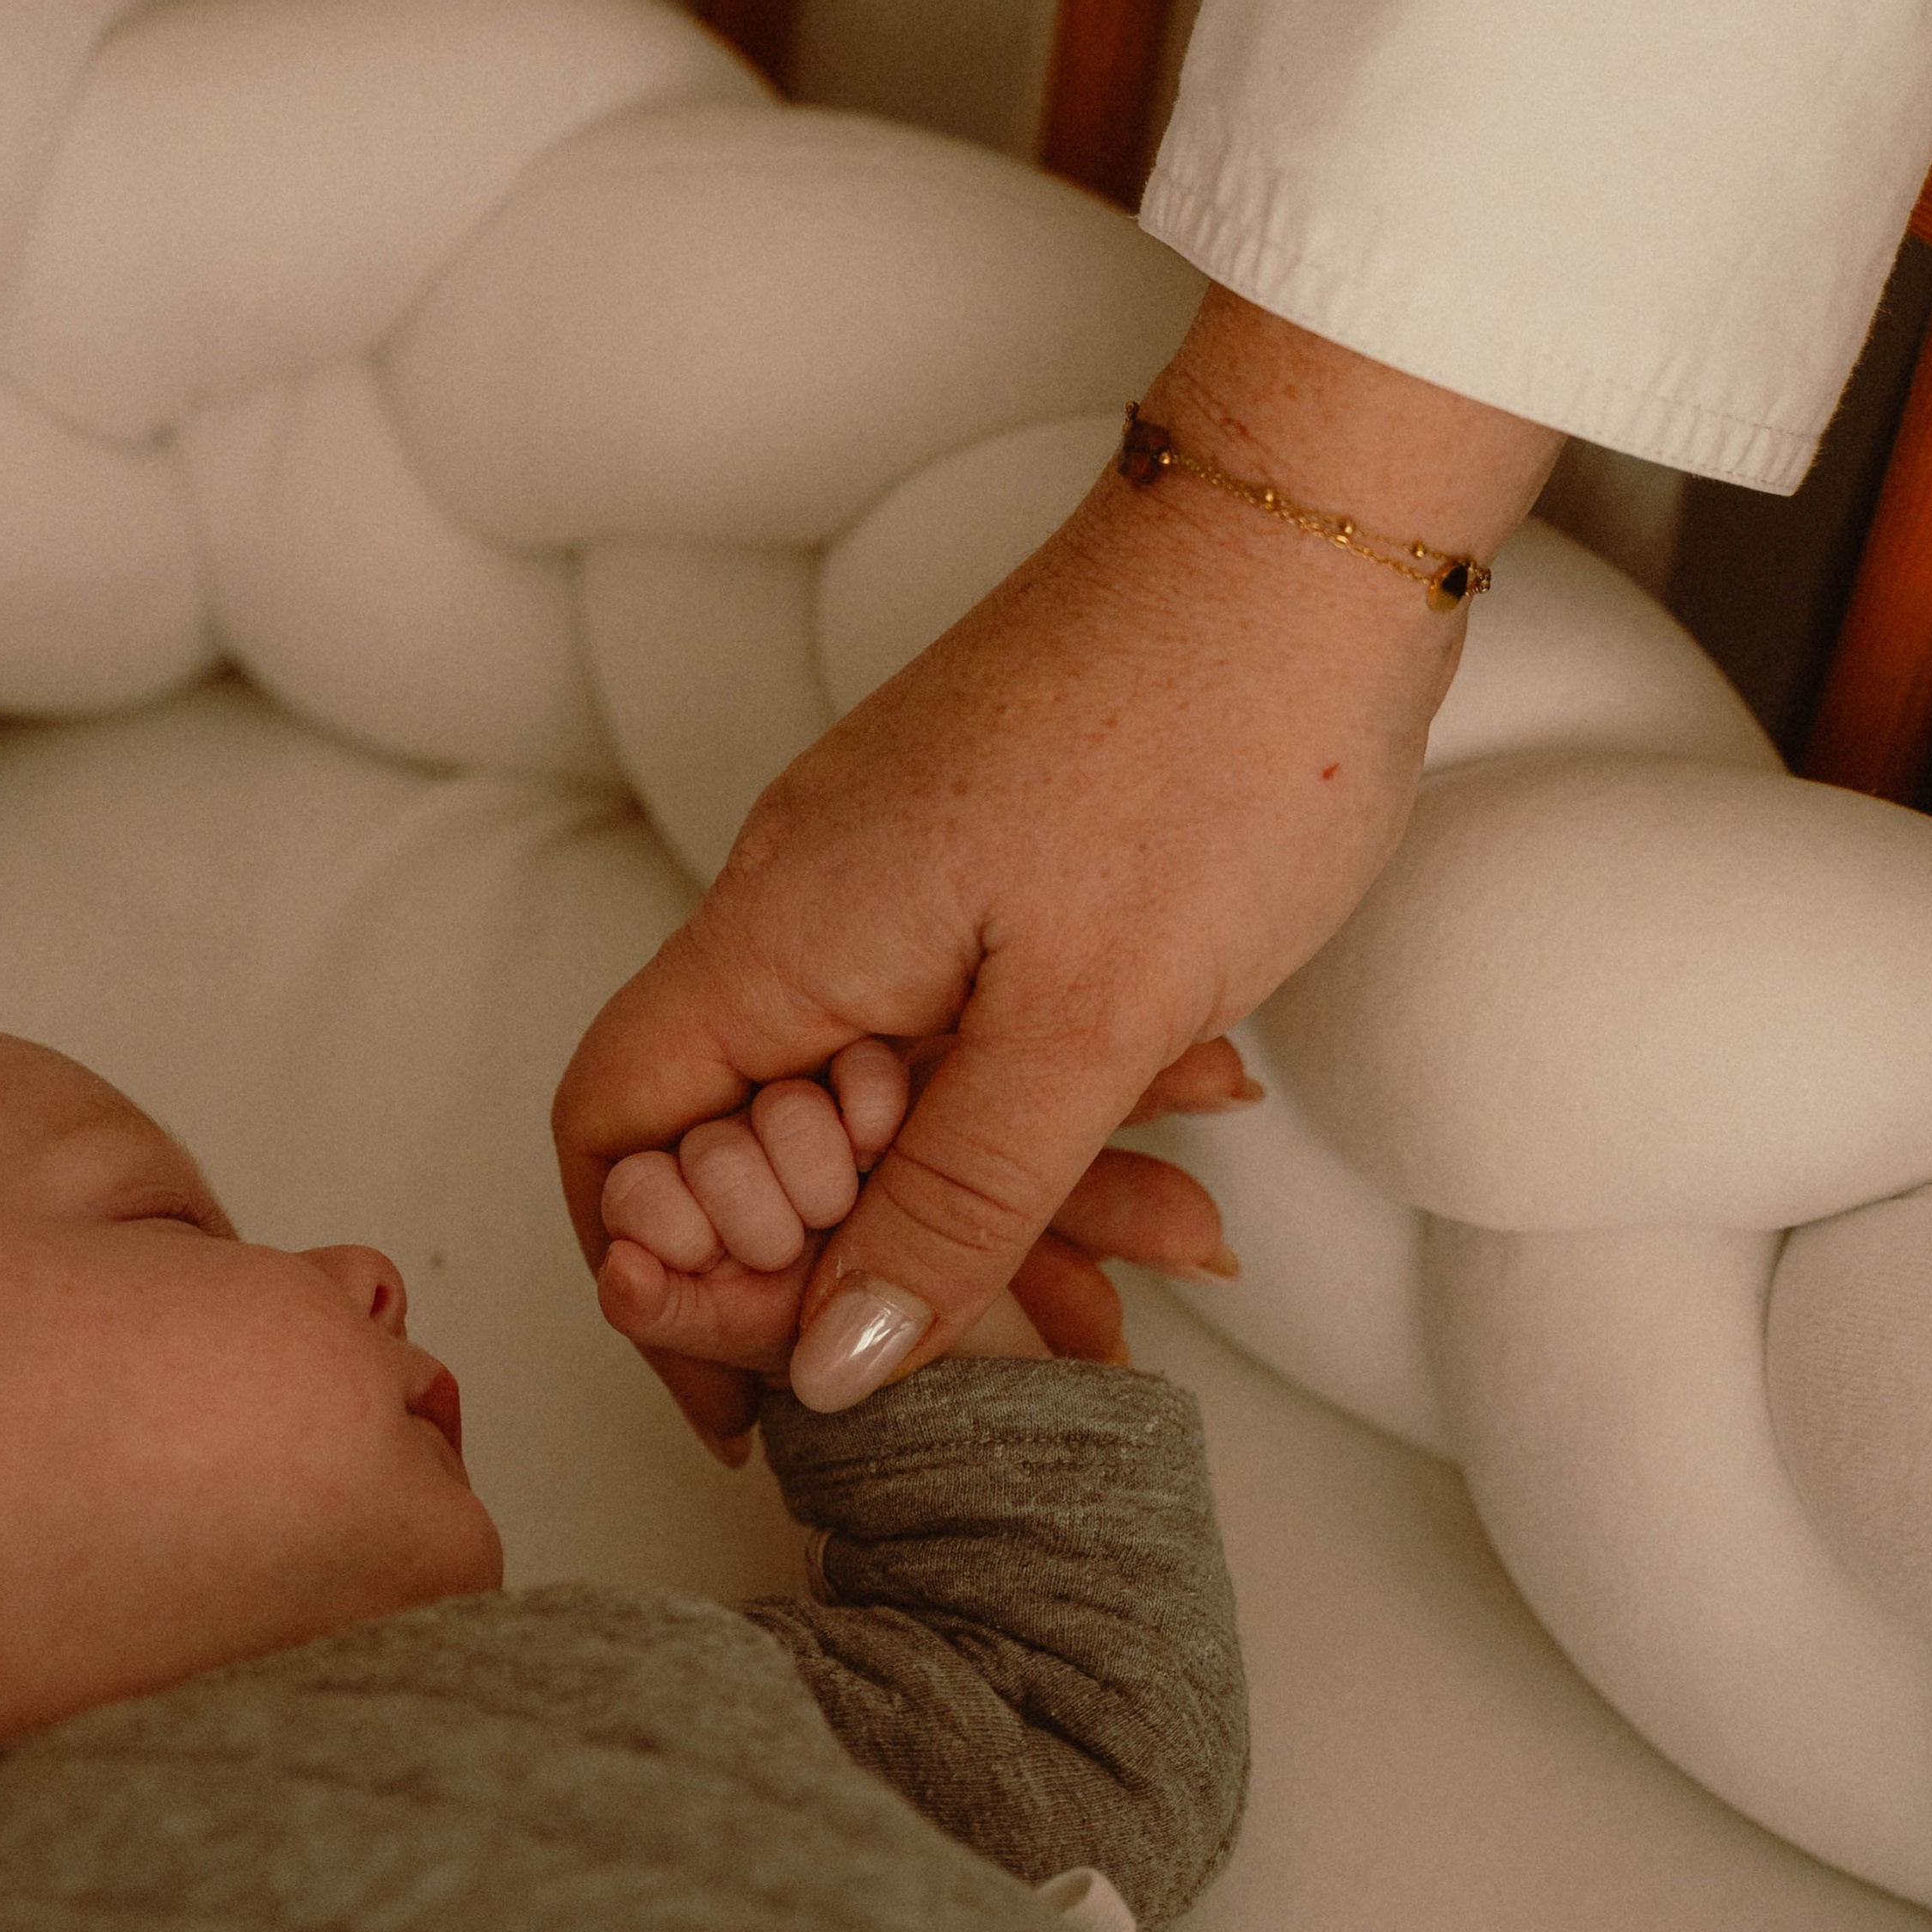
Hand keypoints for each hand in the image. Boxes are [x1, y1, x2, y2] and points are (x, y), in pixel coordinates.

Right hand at [556, 285, 1559, 1432]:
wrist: (1313, 537)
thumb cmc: (1204, 751)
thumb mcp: (1084, 1029)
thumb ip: (953, 1208)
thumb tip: (834, 1367)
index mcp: (785, 938)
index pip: (617, 1129)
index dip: (658, 1278)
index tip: (755, 1394)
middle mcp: (811, 909)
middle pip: (767, 1141)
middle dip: (885, 1266)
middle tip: (1031, 1347)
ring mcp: (898, 883)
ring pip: (899, 1096)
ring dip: (1017, 1197)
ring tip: (1169, 1259)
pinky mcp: (987, 867)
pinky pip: (978, 1031)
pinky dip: (1066, 1107)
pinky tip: (1194, 1140)